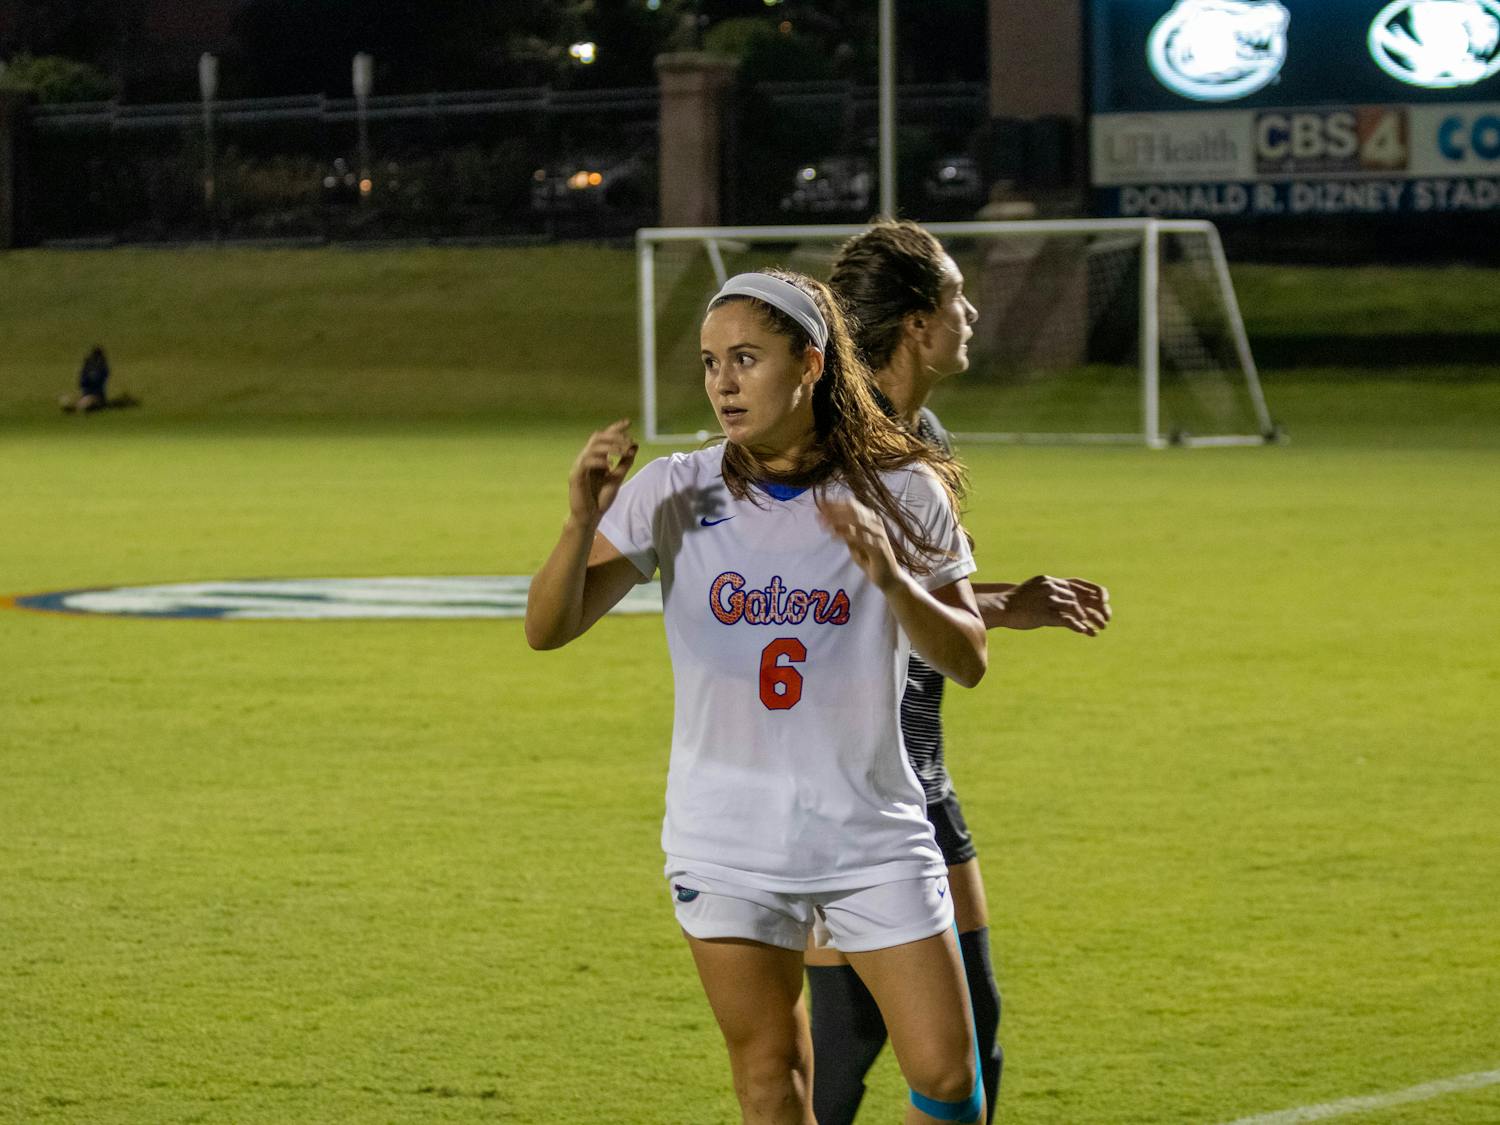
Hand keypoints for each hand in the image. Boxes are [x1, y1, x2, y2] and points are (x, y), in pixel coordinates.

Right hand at [568, 420, 637, 526]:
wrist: (589, 518)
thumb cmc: (600, 499)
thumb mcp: (618, 478)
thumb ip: (625, 462)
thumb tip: (635, 445)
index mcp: (596, 458)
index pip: (604, 437)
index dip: (615, 428)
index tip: (629, 422)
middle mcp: (586, 459)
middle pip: (597, 437)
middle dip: (614, 436)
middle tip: (628, 441)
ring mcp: (579, 466)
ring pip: (592, 447)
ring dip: (609, 447)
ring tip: (623, 452)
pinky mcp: (575, 476)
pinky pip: (586, 462)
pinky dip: (599, 460)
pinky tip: (609, 464)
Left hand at [818, 497, 900, 592]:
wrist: (889, 578)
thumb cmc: (871, 560)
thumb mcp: (854, 544)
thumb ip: (845, 533)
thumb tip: (830, 521)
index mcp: (871, 520)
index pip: (852, 506)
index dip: (835, 504)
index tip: (820, 504)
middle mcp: (876, 524)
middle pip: (853, 511)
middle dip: (834, 510)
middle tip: (818, 513)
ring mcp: (878, 535)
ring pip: (856, 521)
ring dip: (837, 521)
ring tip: (823, 524)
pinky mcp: (878, 548)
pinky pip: (859, 538)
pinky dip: (845, 535)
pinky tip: (833, 536)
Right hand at [994, 575, 1110, 635]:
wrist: (1000, 607)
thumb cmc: (1016, 602)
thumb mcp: (1035, 590)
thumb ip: (1051, 591)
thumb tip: (1065, 599)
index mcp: (1049, 580)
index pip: (1077, 584)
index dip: (1093, 592)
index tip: (1104, 600)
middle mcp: (1050, 587)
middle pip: (1079, 596)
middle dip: (1095, 608)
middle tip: (1106, 619)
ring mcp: (1047, 600)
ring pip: (1075, 608)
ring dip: (1088, 619)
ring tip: (1098, 628)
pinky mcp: (1044, 613)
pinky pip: (1066, 620)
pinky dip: (1078, 626)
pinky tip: (1085, 632)